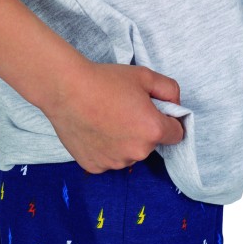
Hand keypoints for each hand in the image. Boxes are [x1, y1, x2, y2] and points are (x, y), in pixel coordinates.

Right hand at [41, 62, 183, 172]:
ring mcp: (115, 163)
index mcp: (153, 131)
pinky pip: (108, 160)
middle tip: (123, 112)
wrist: (65, 89)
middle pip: (150, 145)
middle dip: (143, 132)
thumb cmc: (104, 81)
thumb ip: (169, 90)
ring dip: (123, 143)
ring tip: (106, 121)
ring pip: (128, 155)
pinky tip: (94, 132)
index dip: (169, 122)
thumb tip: (176, 106)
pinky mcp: (96, 167)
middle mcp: (137, 152)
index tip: (156, 114)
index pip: (177, 134)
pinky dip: (104, 149)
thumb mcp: (144, 76)